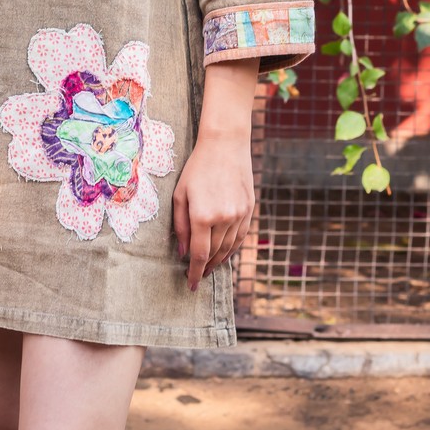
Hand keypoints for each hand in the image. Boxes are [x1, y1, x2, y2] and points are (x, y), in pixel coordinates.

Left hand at [171, 134, 254, 291]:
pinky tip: (225, 253)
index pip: (199, 255)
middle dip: (205, 268)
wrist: (225, 145)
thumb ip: (179, 225)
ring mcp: (239, 215)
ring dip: (219, 261)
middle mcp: (223, 219)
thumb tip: (181, 252)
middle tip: (197, 277)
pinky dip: (232, 248)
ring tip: (209, 267)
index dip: (194, 272)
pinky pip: (241, 237)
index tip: (190, 284)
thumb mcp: (180, 194)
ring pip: (229, 248)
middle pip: (215, 254)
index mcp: (202, 216)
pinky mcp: (249, 210)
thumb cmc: (197, 168)